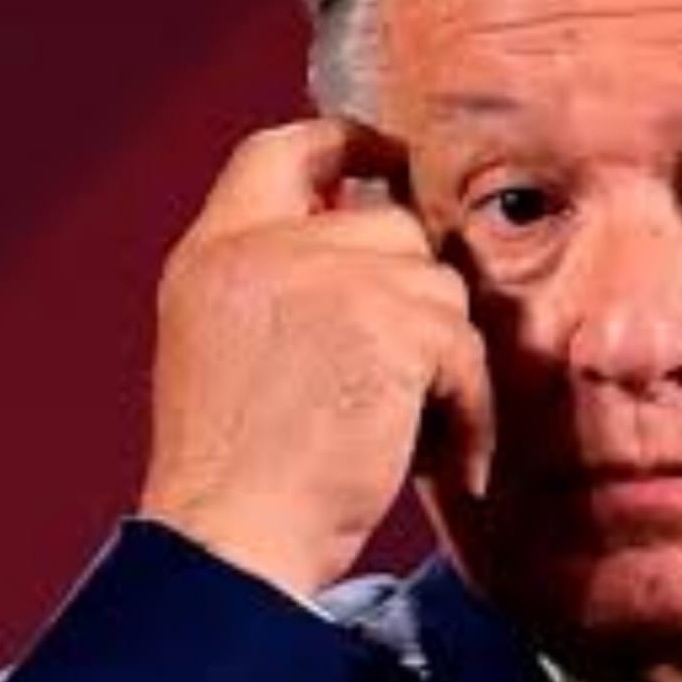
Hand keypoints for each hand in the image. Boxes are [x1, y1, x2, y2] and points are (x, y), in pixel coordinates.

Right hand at [137, 117, 493, 598]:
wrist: (233, 540)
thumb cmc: (241, 476)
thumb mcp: (230, 349)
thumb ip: (281, 285)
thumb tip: (385, 245)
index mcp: (214, 254)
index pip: (277, 153)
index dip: (341, 142)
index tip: (385, 153)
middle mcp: (262, 249)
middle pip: (391, 227)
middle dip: (418, 299)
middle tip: (411, 379)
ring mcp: (324, 276)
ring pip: (439, 287)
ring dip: (446, 366)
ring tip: (413, 433)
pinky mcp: (385, 320)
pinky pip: (464, 348)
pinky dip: (467, 410)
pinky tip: (443, 459)